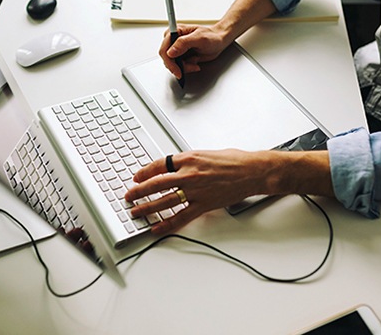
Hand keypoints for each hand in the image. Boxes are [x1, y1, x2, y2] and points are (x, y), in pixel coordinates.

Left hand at [125, 149, 270, 234]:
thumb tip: (177, 166)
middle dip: (139, 191)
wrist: (252, 170)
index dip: (144, 172)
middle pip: (156, 183)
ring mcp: (195, 190)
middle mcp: (189, 174)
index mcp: (188, 158)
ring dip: (147, 208)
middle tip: (128, 196)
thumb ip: (189, 161)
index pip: (159, 164)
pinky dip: (167, 223)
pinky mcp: (204, 204)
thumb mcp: (206, 153)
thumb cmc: (234, 160)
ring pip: (164, 201)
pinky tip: (157, 227)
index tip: (137, 177)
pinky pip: (181, 216)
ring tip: (136, 212)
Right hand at [159, 24, 229, 78]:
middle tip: (190, 67)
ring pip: (172, 64)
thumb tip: (171, 52)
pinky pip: (179, 66)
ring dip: (184, 67)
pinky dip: (187, 68)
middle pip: (167, 58)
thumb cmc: (211, 36)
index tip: (177, 70)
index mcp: (175, 31)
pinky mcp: (181, 56)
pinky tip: (195, 63)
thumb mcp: (199, 38)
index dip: (169, 61)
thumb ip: (183, 43)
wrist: (219, 41)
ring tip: (195, 63)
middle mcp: (173, 40)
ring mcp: (176, 49)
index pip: (164, 49)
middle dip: (178, 66)